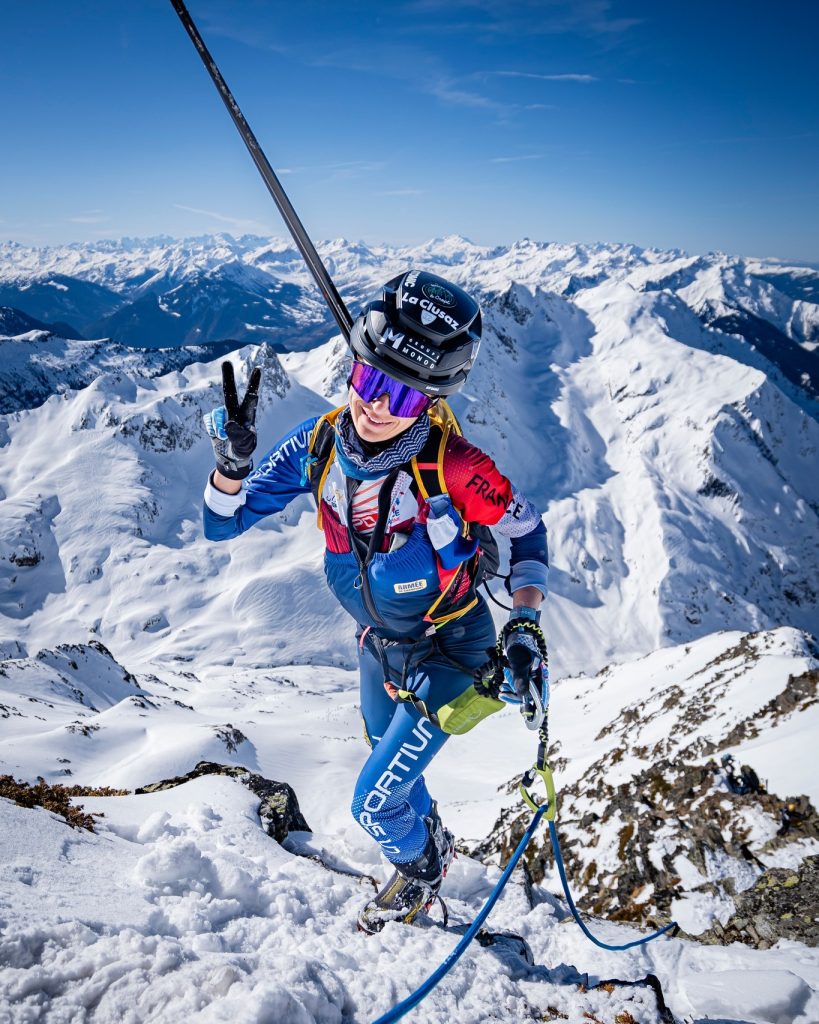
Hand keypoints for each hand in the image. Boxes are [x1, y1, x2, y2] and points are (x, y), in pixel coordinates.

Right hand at [203, 363, 261, 479]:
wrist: (231, 458)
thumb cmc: (243, 450)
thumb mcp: (244, 446)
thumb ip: (239, 435)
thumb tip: (229, 422)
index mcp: (247, 415)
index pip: (251, 397)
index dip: (254, 383)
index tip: (258, 368)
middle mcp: (235, 411)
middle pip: (230, 393)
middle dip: (227, 377)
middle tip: (226, 362)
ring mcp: (223, 414)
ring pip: (217, 414)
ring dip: (218, 428)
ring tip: (225, 438)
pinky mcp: (213, 419)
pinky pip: (209, 421)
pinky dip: (212, 430)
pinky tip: (218, 436)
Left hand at [502, 616, 548, 728]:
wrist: (517, 631)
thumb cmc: (520, 646)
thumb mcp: (519, 664)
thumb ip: (521, 680)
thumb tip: (524, 698)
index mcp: (540, 677)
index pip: (540, 698)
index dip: (536, 710)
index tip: (531, 722)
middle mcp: (536, 678)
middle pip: (529, 696)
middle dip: (516, 697)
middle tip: (502, 694)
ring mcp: (529, 676)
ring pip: (521, 691)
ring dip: (511, 692)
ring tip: (501, 689)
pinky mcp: (521, 673)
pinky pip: (517, 684)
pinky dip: (510, 686)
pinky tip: (502, 685)